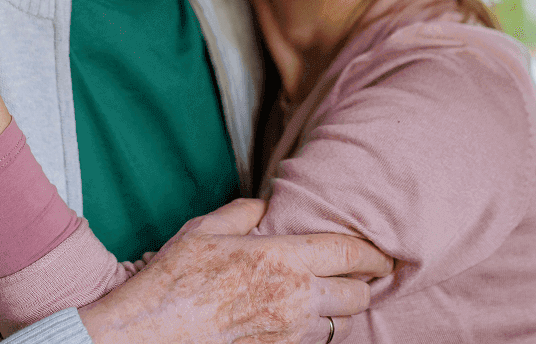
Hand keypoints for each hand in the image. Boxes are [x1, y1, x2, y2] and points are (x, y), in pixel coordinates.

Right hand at [79, 197, 393, 343]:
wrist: (152, 334)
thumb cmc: (176, 278)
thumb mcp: (205, 229)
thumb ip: (244, 212)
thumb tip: (265, 205)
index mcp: (281, 259)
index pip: (347, 253)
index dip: (372, 251)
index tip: (383, 249)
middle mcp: (294, 299)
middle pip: (357, 295)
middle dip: (364, 282)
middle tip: (361, 270)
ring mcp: (288, 334)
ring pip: (339, 323)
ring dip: (340, 307)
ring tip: (331, 291)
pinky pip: (313, 340)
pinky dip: (316, 327)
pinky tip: (299, 313)